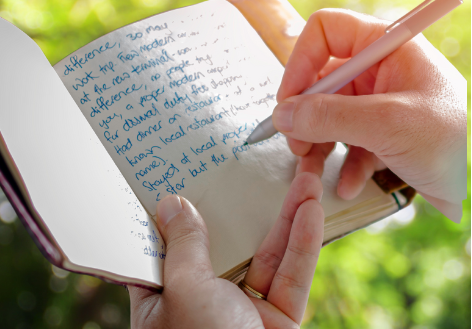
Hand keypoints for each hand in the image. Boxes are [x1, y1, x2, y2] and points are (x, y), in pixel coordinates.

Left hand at [129, 172, 323, 328]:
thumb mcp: (184, 292)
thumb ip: (183, 246)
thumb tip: (172, 203)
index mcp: (165, 297)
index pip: (167, 244)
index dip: (177, 208)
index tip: (183, 171)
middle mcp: (202, 300)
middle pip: (226, 241)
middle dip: (247, 204)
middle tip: (257, 164)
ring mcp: (242, 309)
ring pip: (267, 253)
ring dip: (288, 215)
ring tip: (305, 175)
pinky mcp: (278, 320)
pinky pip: (292, 276)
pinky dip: (304, 243)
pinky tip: (312, 209)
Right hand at [274, 9, 466, 204]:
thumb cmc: (451, 145)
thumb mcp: (388, 126)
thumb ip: (330, 117)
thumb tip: (282, 114)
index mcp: (388, 47)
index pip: (326, 31)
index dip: (301, 61)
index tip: (288, 101)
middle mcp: (380, 69)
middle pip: (321, 78)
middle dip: (304, 114)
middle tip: (295, 144)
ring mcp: (379, 101)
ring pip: (328, 113)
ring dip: (315, 144)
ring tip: (311, 172)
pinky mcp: (381, 131)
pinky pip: (346, 140)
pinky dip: (341, 162)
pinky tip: (347, 185)